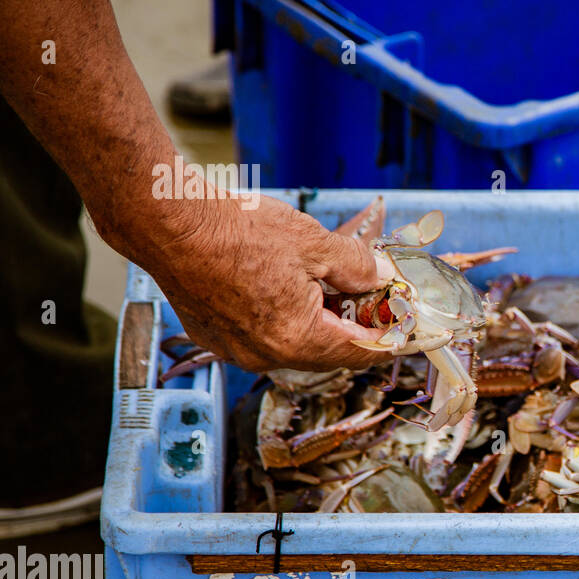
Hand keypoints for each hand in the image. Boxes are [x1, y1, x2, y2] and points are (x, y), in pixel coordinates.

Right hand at [142, 196, 396, 372]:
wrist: (166, 222)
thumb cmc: (237, 230)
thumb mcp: (314, 242)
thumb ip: (356, 266)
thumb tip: (380, 278)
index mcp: (296, 339)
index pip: (360, 351)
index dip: (391, 339)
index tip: (412, 332)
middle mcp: (265, 356)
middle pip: (328, 351)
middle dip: (356, 328)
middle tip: (376, 301)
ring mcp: (236, 350)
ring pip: (295, 344)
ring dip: (321, 323)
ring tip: (336, 289)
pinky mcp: (214, 336)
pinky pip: (263, 335)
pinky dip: (286, 318)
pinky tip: (292, 288)